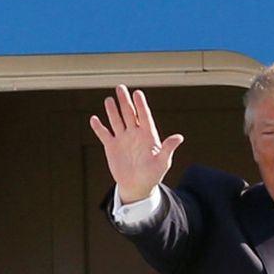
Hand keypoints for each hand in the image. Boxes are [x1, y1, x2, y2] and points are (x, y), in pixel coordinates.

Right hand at [89, 85, 183, 201]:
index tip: (137, 93)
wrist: (137, 186)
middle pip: (129, 114)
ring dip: (112, 111)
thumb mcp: (163, 162)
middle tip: (120, 87)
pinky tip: (94, 119)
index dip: (141, 105)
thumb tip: (179, 137)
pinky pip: (104, 134)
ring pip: (116, 121)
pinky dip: (99, 127)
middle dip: (125, 101)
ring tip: (109, 100)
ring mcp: (122, 139)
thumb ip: (168, 148)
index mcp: (148, 135)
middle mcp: (135, 133)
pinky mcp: (111, 146)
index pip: (144, 116)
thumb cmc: (153, 175)